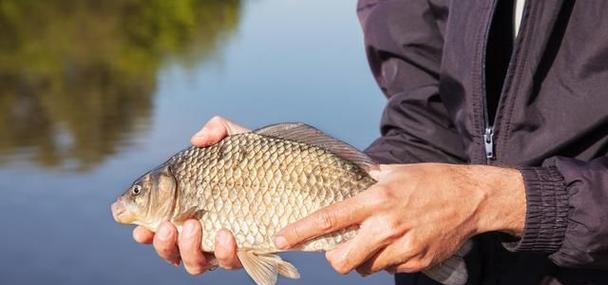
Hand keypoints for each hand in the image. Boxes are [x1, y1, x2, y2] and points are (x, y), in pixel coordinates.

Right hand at [132, 116, 248, 273]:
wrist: (299, 177)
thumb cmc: (261, 161)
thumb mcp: (238, 140)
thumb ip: (217, 130)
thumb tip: (197, 139)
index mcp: (191, 209)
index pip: (161, 225)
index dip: (146, 231)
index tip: (139, 228)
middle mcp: (204, 232)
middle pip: (172, 250)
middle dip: (163, 243)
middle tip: (165, 226)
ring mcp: (224, 246)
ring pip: (196, 263)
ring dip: (188, 248)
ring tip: (194, 225)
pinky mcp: (248, 253)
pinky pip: (231, 263)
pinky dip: (225, 253)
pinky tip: (227, 235)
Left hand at [274, 163, 524, 274]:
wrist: (472, 197)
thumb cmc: (430, 180)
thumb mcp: (394, 171)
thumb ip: (365, 180)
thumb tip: (341, 179)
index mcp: (376, 200)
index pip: (330, 218)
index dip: (301, 231)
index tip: (280, 238)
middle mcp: (387, 226)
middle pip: (343, 260)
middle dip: (335, 258)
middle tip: (339, 249)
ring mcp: (404, 247)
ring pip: (366, 268)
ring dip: (363, 259)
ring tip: (377, 240)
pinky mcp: (417, 261)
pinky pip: (390, 270)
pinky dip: (387, 261)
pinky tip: (399, 243)